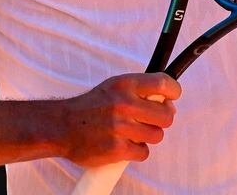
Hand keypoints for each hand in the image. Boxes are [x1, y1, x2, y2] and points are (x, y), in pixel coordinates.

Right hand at [61, 73, 180, 166]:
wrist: (62, 126)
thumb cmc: (91, 107)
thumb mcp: (114, 87)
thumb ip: (140, 91)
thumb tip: (169, 102)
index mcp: (125, 85)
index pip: (164, 84)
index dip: (173, 92)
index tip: (171, 98)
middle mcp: (124, 104)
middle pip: (166, 116)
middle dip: (161, 120)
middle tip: (150, 120)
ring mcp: (120, 127)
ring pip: (157, 136)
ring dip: (147, 137)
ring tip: (132, 132)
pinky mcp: (117, 149)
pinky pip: (143, 152)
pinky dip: (136, 151)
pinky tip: (124, 144)